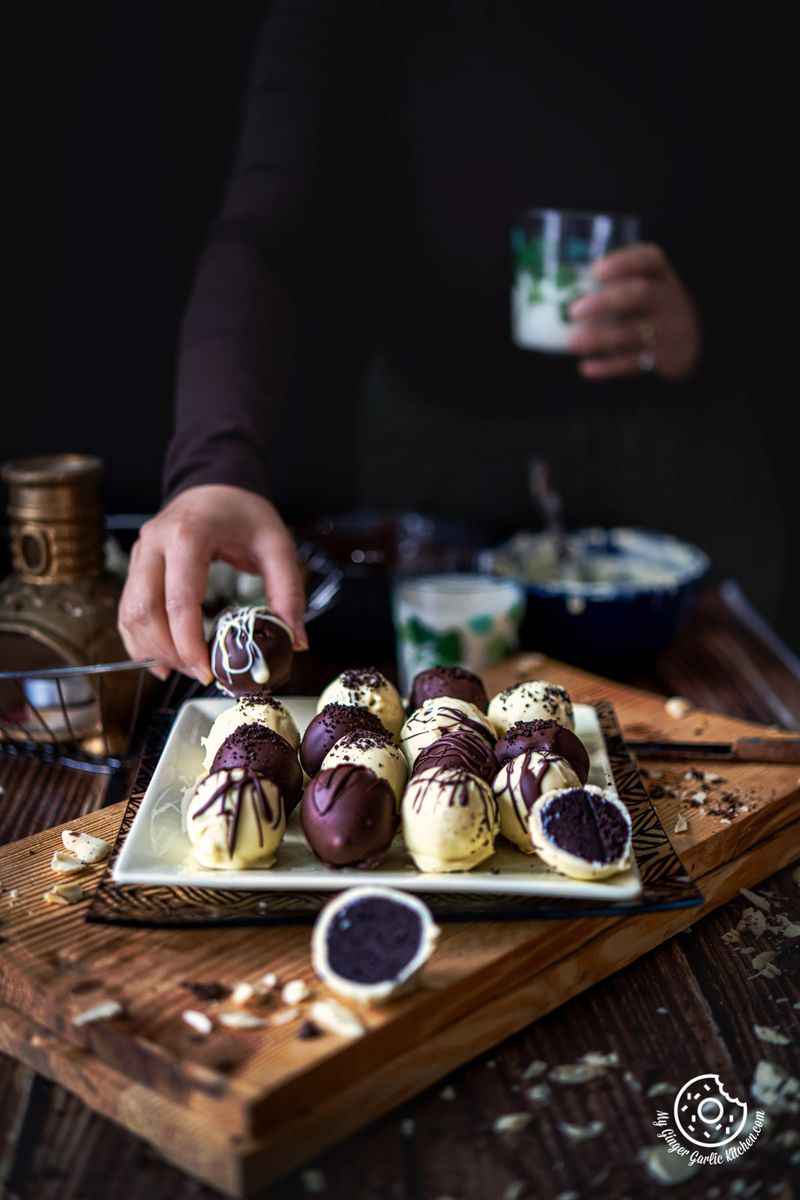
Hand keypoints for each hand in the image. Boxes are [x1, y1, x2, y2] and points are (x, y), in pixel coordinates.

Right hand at [118, 485, 307, 681]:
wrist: (217, 485)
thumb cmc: (245, 514)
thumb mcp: (277, 546)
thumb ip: (288, 592)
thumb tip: (295, 641)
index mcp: (188, 535)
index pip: (178, 600)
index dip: (188, 643)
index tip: (207, 671)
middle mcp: (154, 543)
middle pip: (144, 611)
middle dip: (169, 652)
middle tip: (199, 674)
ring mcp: (140, 554)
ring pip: (129, 614)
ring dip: (152, 649)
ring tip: (184, 670)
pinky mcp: (136, 566)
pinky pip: (126, 609)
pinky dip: (139, 640)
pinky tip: (162, 660)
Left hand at [567, 243, 701, 381]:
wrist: (692, 340)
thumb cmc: (652, 305)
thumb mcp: (646, 284)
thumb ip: (615, 282)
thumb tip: (558, 289)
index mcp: (660, 273)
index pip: (649, 259)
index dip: (624, 262)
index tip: (597, 270)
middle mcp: (666, 297)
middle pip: (639, 294)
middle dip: (605, 302)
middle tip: (574, 311)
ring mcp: (666, 328)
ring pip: (634, 332)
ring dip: (601, 338)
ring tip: (574, 343)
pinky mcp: (661, 356)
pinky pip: (634, 362)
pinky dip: (608, 367)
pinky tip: (586, 368)